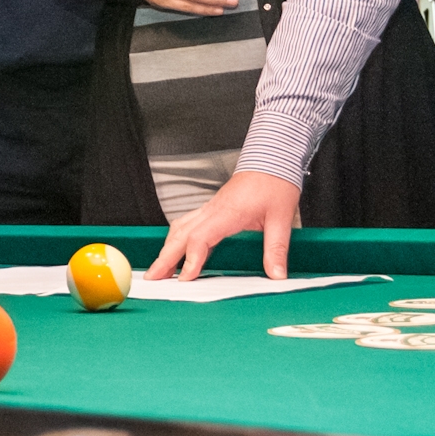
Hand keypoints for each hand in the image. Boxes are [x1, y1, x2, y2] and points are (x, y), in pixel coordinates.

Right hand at [147, 170, 301, 280]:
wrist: (272, 158)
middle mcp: (213, 210)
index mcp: (227, 213)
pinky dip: (177, 239)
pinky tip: (177, 249)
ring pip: (180, 228)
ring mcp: (210, 208)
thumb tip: (277, 274)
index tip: (186, 278)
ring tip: (160, 268)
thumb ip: (277, 248)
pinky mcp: (213, 208)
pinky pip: (187, 223)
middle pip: (180, 235)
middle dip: (164, 258)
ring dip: (167, 248)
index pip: (200, 238)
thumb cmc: (274, 182)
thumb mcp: (281, 218)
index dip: (190, 259)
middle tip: (152, 278)